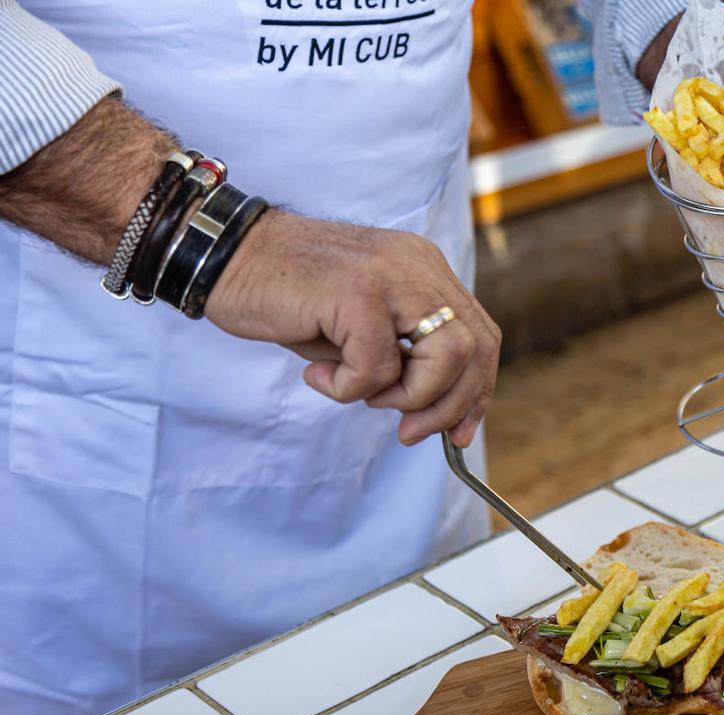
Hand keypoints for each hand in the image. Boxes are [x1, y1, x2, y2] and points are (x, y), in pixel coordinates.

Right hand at [207, 211, 500, 447]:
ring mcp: (390, 275)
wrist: (226, 256)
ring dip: (407, 397)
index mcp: (425, 271)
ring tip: (356, 390)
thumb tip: (439, 414)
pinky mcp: (356, 292)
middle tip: (410, 431)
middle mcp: (417, 267)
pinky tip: (317, 373)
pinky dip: (348, 387)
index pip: (481, 335)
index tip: (458, 432)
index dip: (477, 390)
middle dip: (449, 405)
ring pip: (443, 357)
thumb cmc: (289, 297)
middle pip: (475, 348)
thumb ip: (404, 359)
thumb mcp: (361, 329)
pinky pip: (377, 366)